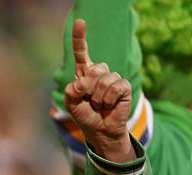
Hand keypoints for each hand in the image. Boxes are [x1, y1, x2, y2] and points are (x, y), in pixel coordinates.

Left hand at [65, 19, 135, 162]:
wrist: (99, 130)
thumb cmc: (85, 115)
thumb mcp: (72, 104)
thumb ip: (72, 91)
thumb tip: (81, 83)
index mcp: (84, 74)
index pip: (82, 53)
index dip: (80, 39)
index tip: (80, 22)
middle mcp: (99, 73)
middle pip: (94, 68)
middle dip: (88, 87)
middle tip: (89, 100)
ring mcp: (113, 79)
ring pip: (104, 79)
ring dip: (98, 96)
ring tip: (99, 104)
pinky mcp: (123, 87)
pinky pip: (116, 87)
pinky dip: (109, 99)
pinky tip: (109, 105)